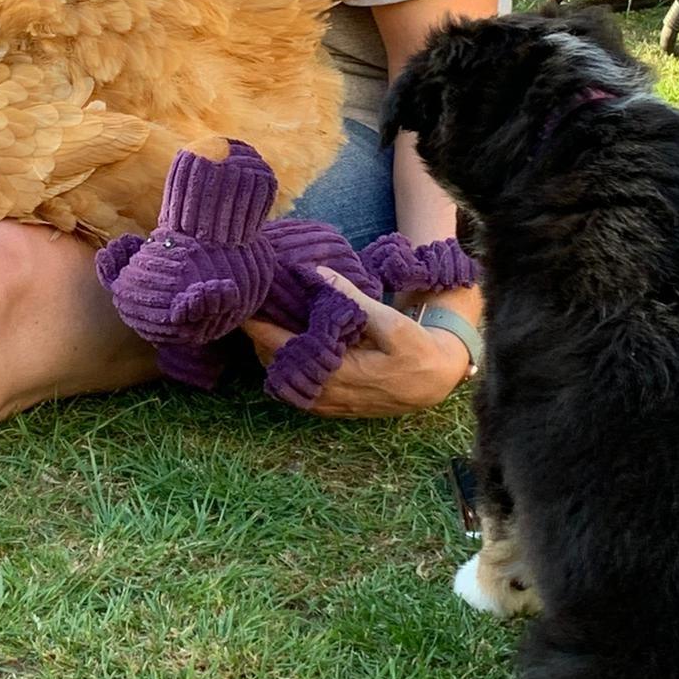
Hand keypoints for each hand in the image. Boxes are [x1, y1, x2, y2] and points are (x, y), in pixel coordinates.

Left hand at [243, 268, 472, 417]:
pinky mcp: (333, 404)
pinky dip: (285, 369)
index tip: (243, 309)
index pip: (282, 351)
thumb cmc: (416, 350)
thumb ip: (352, 300)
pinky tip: (285, 347)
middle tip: (251, 310)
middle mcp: (327, 394)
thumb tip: (317, 274)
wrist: (435, 382)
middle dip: (259, 340)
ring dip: (270, 354)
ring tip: (263, 324)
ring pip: (284, 381)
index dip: (259, 330)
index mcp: (338, 374)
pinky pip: (297, 389)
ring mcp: (329, 403)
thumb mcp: (390, 322)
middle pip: (276, 367)